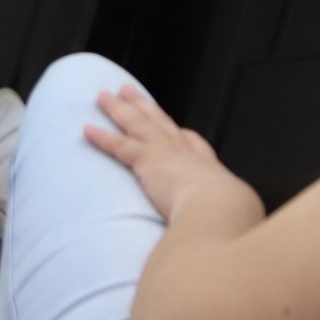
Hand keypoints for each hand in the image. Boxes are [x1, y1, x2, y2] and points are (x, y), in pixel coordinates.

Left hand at [88, 83, 257, 227]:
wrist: (220, 207)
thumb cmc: (228, 216)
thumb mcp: (232, 213)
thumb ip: (224, 217)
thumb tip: (230, 228)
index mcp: (206, 166)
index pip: (191, 142)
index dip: (181, 133)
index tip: (176, 128)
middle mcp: (184, 152)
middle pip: (159, 122)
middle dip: (144, 106)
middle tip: (130, 92)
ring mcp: (165, 152)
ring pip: (136, 123)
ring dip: (118, 109)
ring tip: (104, 96)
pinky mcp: (147, 160)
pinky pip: (118, 145)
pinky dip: (102, 136)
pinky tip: (87, 129)